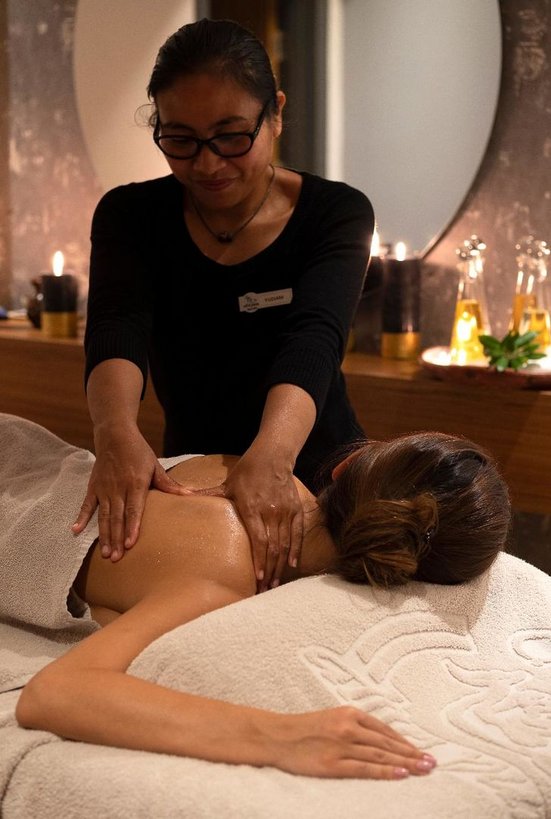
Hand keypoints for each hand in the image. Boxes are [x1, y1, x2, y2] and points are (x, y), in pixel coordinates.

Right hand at [72, 424, 186, 560]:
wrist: (115, 435)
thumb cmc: (138, 451)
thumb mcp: (155, 466)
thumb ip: (169, 484)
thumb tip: (189, 496)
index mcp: (136, 483)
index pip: (134, 510)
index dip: (132, 527)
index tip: (130, 544)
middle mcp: (118, 488)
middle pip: (117, 517)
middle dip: (116, 539)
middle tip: (116, 558)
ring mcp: (104, 489)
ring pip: (103, 516)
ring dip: (103, 535)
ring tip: (104, 553)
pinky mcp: (93, 487)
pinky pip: (86, 505)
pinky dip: (81, 518)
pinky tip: (75, 531)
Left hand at [188, 450, 303, 590]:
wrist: (273, 456)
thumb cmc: (246, 472)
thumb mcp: (226, 484)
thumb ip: (206, 494)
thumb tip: (181, 495)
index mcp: (252, 507)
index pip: (259, 539)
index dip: (259, 560)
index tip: (257, 579)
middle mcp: (271, 511)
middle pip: (273, 547)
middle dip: (269, 571)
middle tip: (263, 590)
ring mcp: (285, 511)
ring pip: (285, 544)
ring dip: (280, 565)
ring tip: (274, 583)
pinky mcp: (296, 509)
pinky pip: (298, 534)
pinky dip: (296, 550)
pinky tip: (291, 565)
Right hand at [271, 706, 436, 779]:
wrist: (277, 736)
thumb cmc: (305, 728)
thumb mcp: (332, 717)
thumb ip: (354, 725)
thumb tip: (379, 738)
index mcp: (349, 713)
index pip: (384, 729)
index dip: (405, 741)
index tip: (421, 750)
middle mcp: (348, 727)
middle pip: (387, 742)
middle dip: (412, 753)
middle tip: (432, 762)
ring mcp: (341, 746)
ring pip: (380, 755)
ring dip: (405, 762)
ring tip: (424, 769)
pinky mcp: (334, 764)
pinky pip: (364, 768)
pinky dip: (385, 771)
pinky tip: (400, 773)